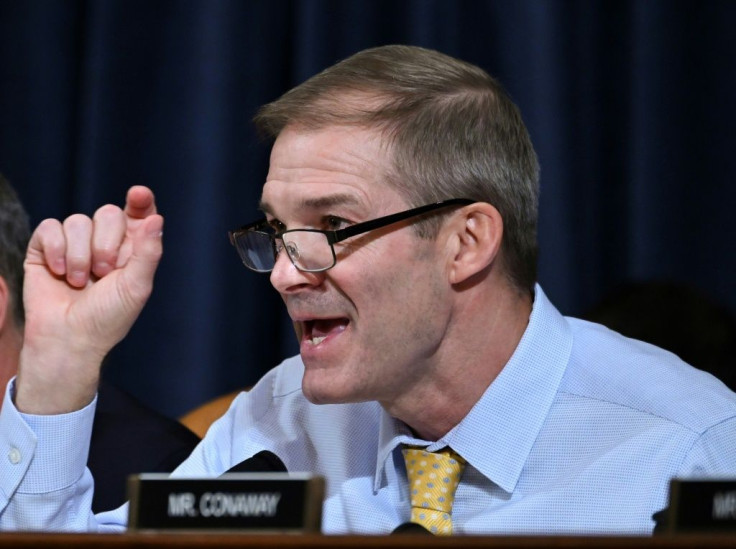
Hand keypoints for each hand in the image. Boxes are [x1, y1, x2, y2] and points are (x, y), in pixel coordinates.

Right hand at [15, 186, 162, 413]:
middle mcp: (104, 241)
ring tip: (81, 282)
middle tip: (104, 273)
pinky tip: (59, 273)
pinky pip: (50, 227)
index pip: (139, 213)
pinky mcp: (46, 247)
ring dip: (80, 255)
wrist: (69, 338)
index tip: (139, 195)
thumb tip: (156, 219)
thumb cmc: (108, 318)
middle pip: (108, 213)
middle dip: (106, 244)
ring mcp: (75, 243)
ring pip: (78, 220)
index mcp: (132, 248)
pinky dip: (56, 250)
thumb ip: (148, 252)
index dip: (140, 201)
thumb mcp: (136, 286)